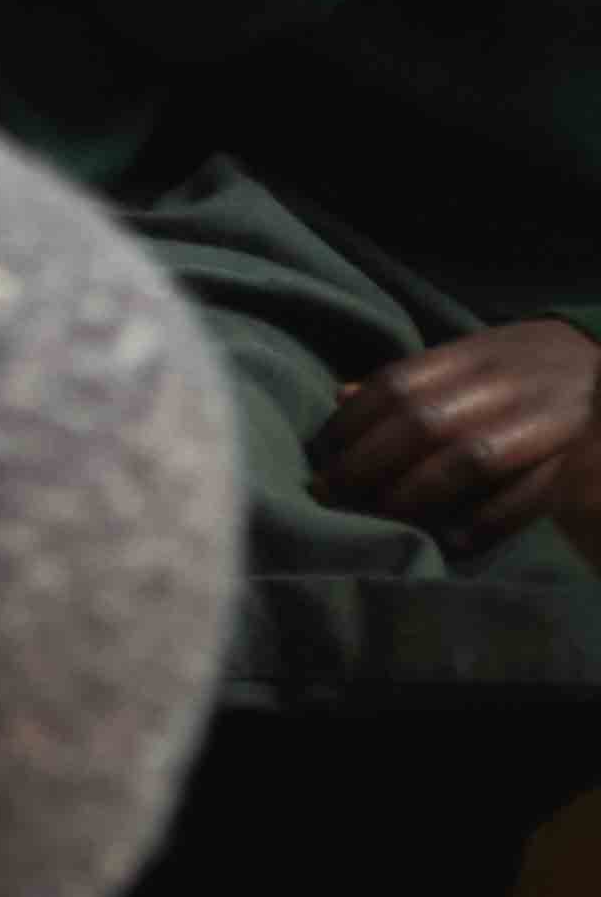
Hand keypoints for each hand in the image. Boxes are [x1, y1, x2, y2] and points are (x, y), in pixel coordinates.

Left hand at [321, 312, 600, 542]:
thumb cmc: (528, 366)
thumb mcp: (473, 356)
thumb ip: (414, 379)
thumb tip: (340, 398)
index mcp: (474, 355)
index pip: (397, 386)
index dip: (351, 426)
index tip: (321, 460)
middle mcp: (507, 384)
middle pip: (425, 424)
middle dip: (370, 465)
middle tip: (333, 495)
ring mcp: (546, 420)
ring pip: (471, 459)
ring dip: (418, 494)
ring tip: (383, 519)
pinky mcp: (578, 458)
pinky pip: (530, 495)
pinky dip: (488, 521)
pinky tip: (452, 540)